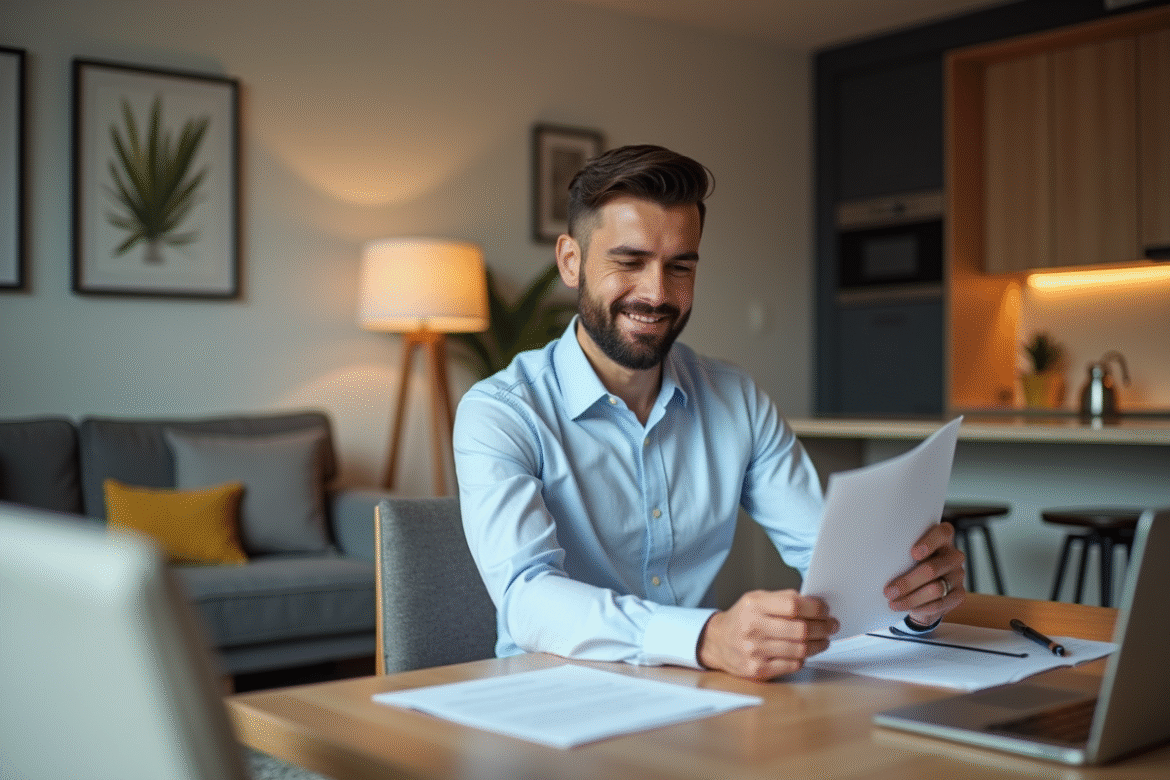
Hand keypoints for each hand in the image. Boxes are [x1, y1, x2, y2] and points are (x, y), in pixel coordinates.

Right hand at [697, 590, 837, 680]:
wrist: (717, 642)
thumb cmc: (741, 619)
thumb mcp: (756, 599)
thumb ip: (783, 599)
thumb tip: (815, 603)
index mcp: (754, 606)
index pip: (794, 605)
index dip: (816, 608)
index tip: (825, 610)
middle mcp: (753, 628)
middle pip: (800, 629)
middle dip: (823, 627)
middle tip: (831, 626)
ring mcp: (755, 651)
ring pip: (800, 649)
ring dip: (818, 644)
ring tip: (823, 639)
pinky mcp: (758, 669)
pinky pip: (792, 665)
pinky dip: (803, 658)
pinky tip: (804, 651)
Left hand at [884, 522, 965, 625]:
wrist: (924, 590)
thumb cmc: (909, 564)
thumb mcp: (906, 554)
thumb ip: (900, 549)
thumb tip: (873, 553)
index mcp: (942, 539)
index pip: (942, 533)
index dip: (929, 542)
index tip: (913, 553)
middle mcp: (953, 556)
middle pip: (932, 568)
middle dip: (907, 582)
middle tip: (888, 591)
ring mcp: (958, 576)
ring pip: (936, 589)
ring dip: (911, 598)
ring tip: (892, 602)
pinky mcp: (959, 594)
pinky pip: (940, 604)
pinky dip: (919, 607)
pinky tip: (905, 607)